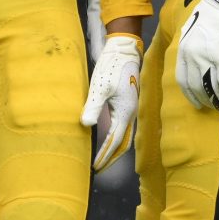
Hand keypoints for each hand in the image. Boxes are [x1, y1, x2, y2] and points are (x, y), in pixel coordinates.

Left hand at [80, 32, 142, 170]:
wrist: (123, 51)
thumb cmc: (111, 67)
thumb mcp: (100, 87)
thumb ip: (93, 106)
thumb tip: (86, 125)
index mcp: (126, 112)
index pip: (115, 141)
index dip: (105, 155)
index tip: (95, 166)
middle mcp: (132, 114)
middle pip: (123, 143)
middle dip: (111, 157)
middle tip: (98, 168)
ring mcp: (132, 109)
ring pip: (125, 136)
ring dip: (114, 149)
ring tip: (102, 159)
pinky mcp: (128, 104)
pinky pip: (124, 127)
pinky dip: (116, 138)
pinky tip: (108, 139)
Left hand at [176, 0, 218, 110]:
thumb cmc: (211, 12)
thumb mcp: (192, 29)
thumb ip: (190, 46)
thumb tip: (193, 60)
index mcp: (183, 49)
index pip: (182, 78)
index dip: (189, 93)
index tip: (195, 101)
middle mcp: (193, 57)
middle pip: (195, 86)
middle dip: (203, 100)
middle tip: (210, 107)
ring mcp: (209, 58)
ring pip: (211, 87)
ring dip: (217, 100)